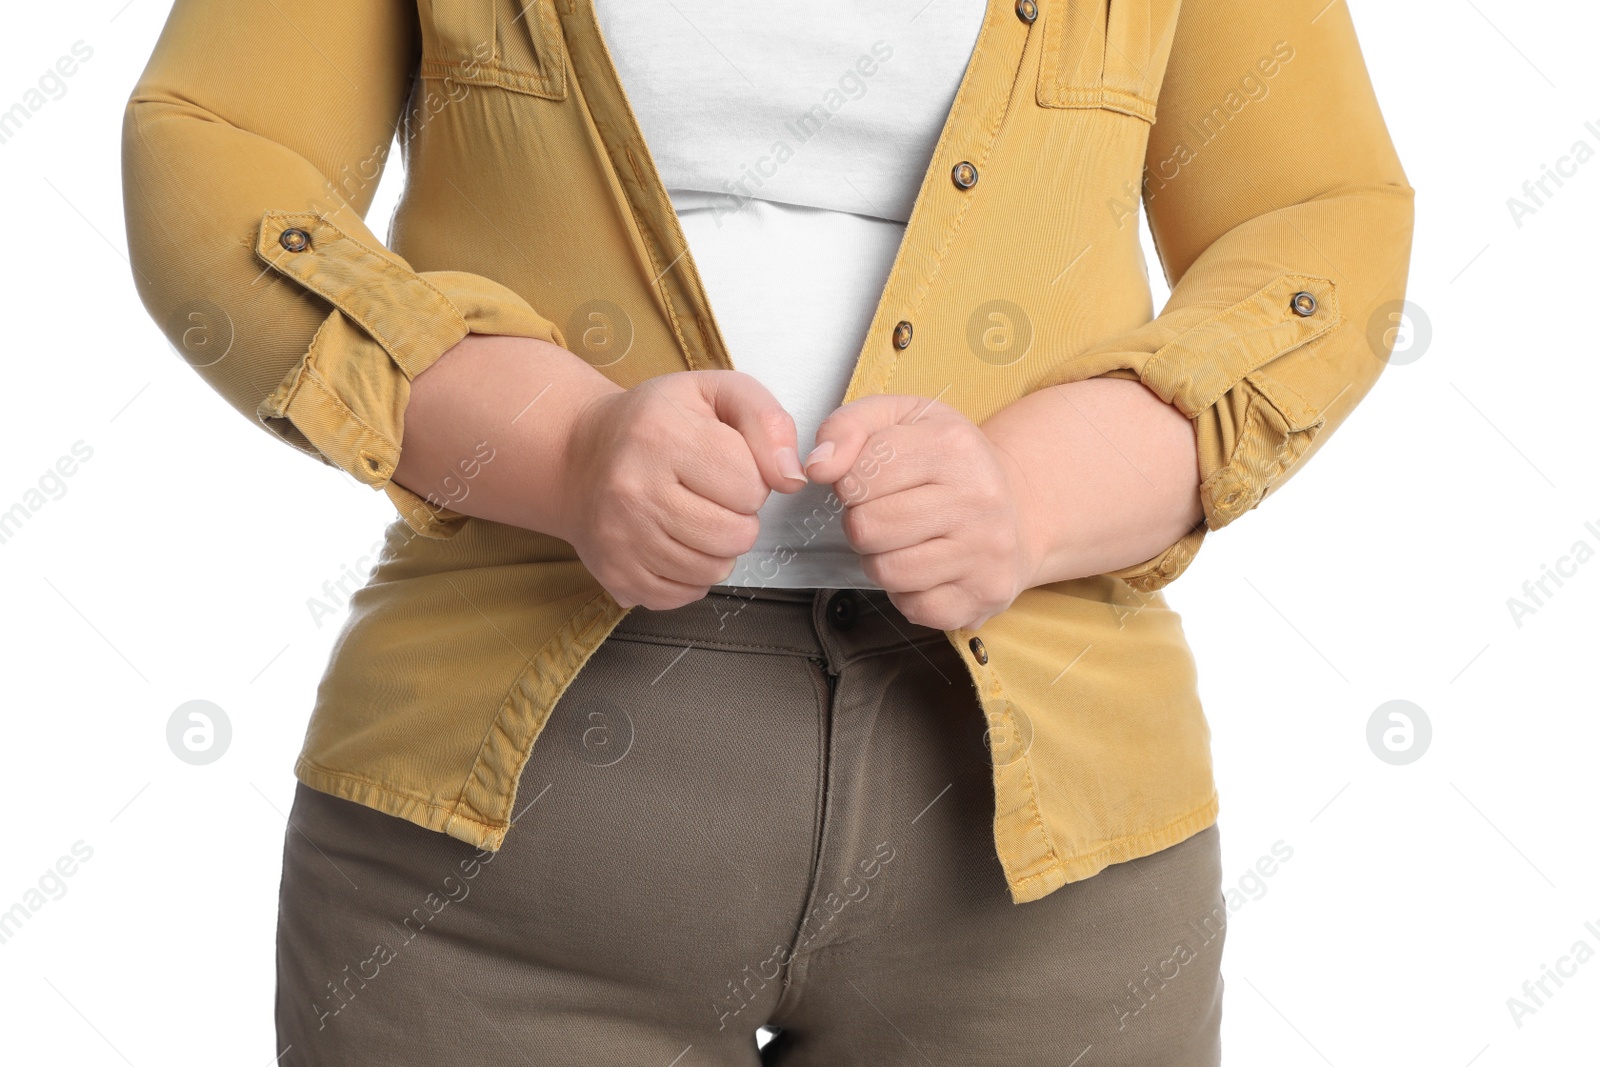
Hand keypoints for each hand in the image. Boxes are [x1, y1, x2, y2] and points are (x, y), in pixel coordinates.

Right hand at [555, 370, 807, 610]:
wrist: (578, 453)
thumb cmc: (656, 421)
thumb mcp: (715, 393)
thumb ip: (767, 421)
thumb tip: (792, 478)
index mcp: (662, 436)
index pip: (750, 484)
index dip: (752, 478)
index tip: (726, 466)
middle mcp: (633, 489)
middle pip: (735, 534)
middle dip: (740, 517)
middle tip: (713, 496)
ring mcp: (620, 537)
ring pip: (712, 570)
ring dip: (718, 548)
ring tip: (696, 517)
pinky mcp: (614, 573)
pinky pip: (683, 594)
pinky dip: (691, 574)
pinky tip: (675, 542)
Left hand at [804, 394, 1039, 630]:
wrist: (1016, 507)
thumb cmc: (945, 462)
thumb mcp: (899, 420)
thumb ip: (847, 427)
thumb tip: (818, 467)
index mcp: (954, 445)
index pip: (858, 476)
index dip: (851, 482)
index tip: (874, 480)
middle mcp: (979, 498)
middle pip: (867, 527)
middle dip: (863, 522)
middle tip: (888, 513)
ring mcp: (987, 551)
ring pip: (886, 571)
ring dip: (881, 559)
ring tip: (905, 540)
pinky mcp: (986, 594)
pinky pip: (913, 607)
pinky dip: (908, 592)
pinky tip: (928, 567)